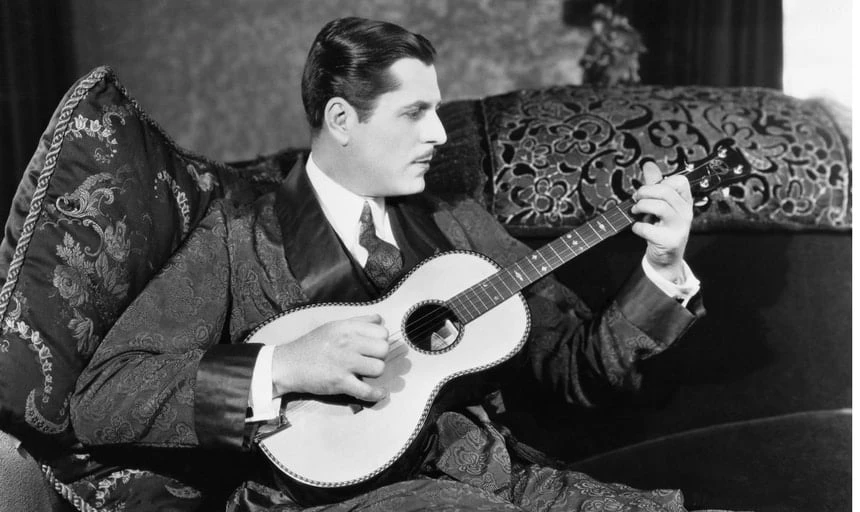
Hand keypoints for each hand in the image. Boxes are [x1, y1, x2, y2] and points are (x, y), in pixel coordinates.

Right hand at [271, 314, 389, 401]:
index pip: (382, 332)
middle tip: (369, 360)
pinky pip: (367, 390)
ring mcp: (344, 363)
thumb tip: (380, 319)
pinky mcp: (340, 382)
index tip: (373, 347)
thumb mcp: (333, 326)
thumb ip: (358, 321)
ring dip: (375, 373)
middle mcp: (347, 342)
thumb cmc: (312, 345)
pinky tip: (381, 393)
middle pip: (384, 349)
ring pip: (379, 368)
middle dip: (380, 356)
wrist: (288, 364)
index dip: (380, 340)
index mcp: (346, 328)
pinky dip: (377, 394)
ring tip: (366, 372)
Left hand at [630, 161, 693, 282]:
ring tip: (635, 211)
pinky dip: (637, 226)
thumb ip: (655, 186)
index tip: (648, 190)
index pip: (680, 181)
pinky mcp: (669, 241)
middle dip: (645, 192)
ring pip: (660, 207)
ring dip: (641, 207)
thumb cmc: (662, 229)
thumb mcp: (661, 206)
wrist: (666, 259)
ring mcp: (679, 227)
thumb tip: (648, 164)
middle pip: (665, 192)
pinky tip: (636, 228)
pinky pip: (649, 228)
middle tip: (636, 199)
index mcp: (685, 202)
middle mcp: (686, 213)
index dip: (661, 182)